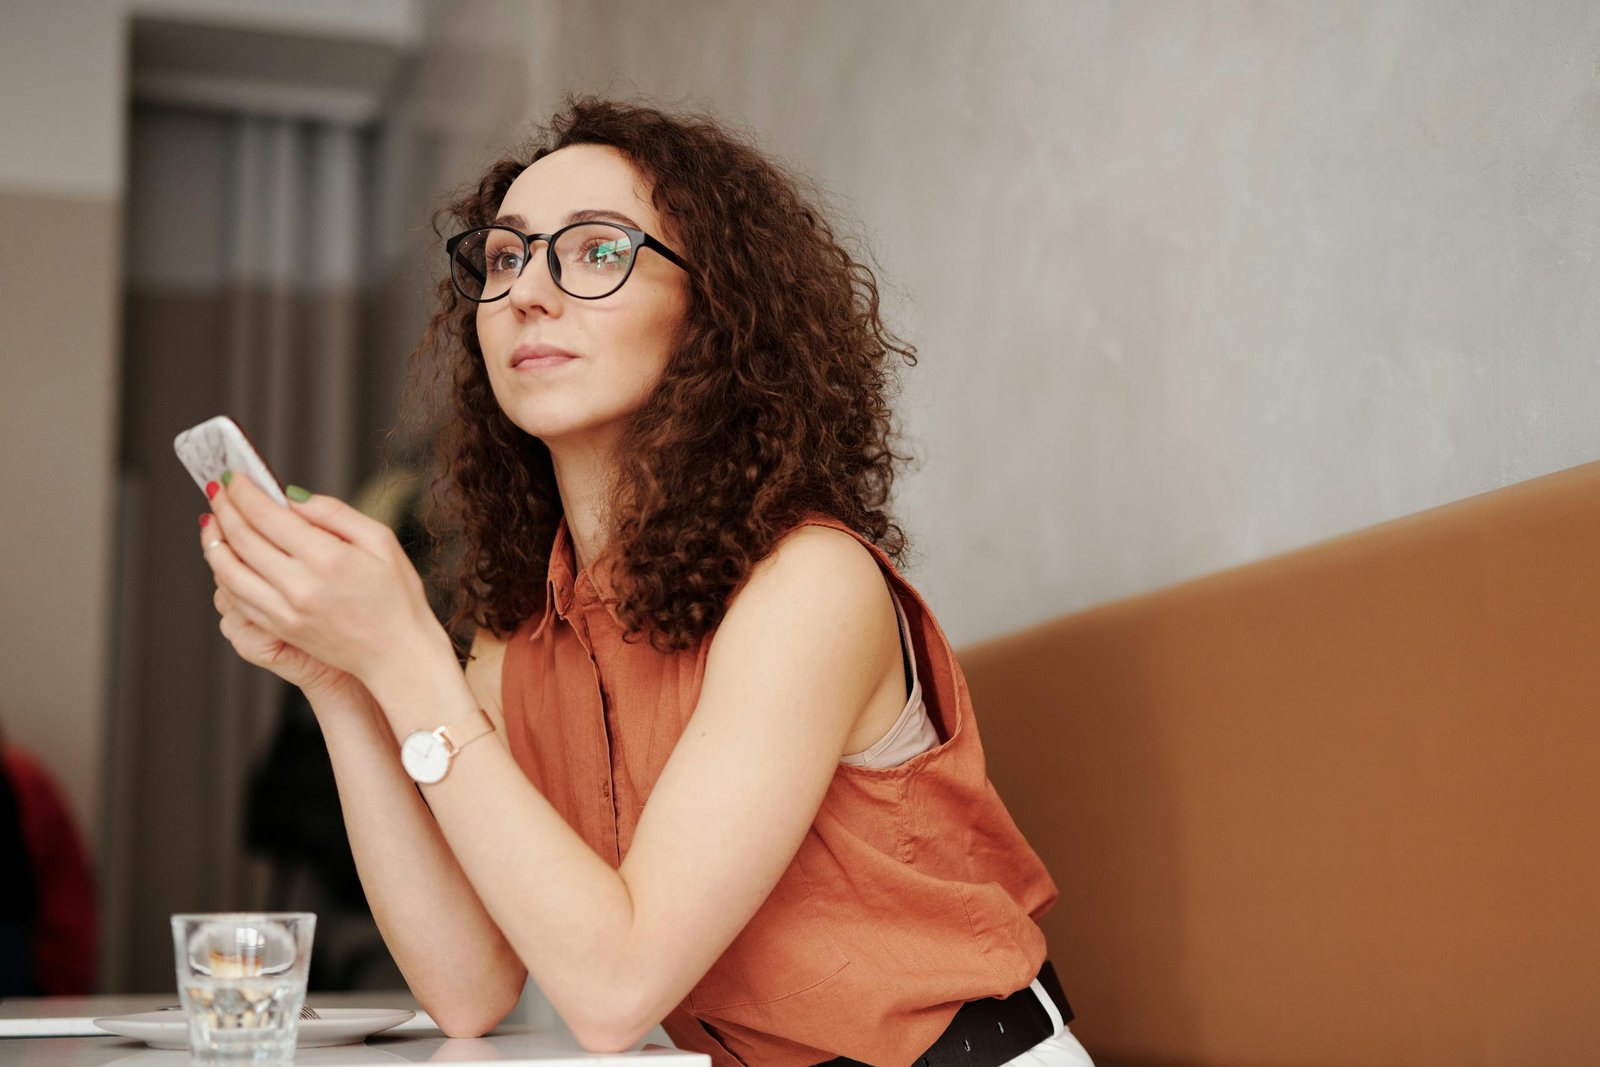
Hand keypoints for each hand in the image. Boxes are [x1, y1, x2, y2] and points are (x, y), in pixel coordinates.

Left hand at [199, 472, 448, 687]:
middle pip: (241, 539)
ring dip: (213, 542)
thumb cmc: (397, 596)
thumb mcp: (381, 541)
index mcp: (328, 558)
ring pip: (228, 571)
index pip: (267, 516)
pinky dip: (223, 573)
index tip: (233, 476)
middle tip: (217, 489)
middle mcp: (300, 586)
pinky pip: (236, 598)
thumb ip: (335, 514)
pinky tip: (225, 558)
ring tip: (211, 521)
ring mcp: (285, 612)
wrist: (398, 654)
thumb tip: (291, 497)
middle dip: (223, 508)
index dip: (244, 491)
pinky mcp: (279, 629)